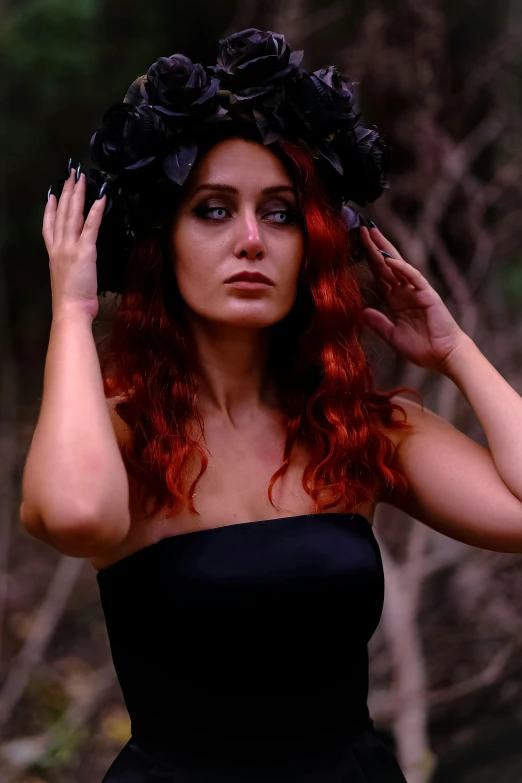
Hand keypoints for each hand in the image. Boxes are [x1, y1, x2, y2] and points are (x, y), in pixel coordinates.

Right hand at [42, 167, 105, 320]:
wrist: (70, 308)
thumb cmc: (71, 299)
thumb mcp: (66, 276)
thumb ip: (71, 263)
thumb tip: (79, 257)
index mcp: (54, 253)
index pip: (49, 226)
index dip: (50, 208)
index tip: (52, 194)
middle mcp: (59, 246)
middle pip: (62, 213)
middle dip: (66, 192)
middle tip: (71, 175)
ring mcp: (71, 247)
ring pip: (73, 215)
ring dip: (78, 195)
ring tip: (81, 179)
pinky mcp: (85, 251)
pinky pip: (90, 227)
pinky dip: (96, 212)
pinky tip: (100, 199)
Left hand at [359, 224, 466, 372]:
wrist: (443, 356)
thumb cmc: (422, 348)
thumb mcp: (393, 336)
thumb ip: (379, 323)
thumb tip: (362, 312)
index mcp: (396, 300)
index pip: (379, 276)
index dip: (368, 261)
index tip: (356, 245)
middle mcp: (405, 292)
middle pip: (386, 265)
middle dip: (374, 247)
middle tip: (362, 229)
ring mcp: (416, 291)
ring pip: (399, 265)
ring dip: (385, 249)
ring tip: (373, 233)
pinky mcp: (428, 295)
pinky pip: (414, 278)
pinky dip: (402, 268)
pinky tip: (389, 259)